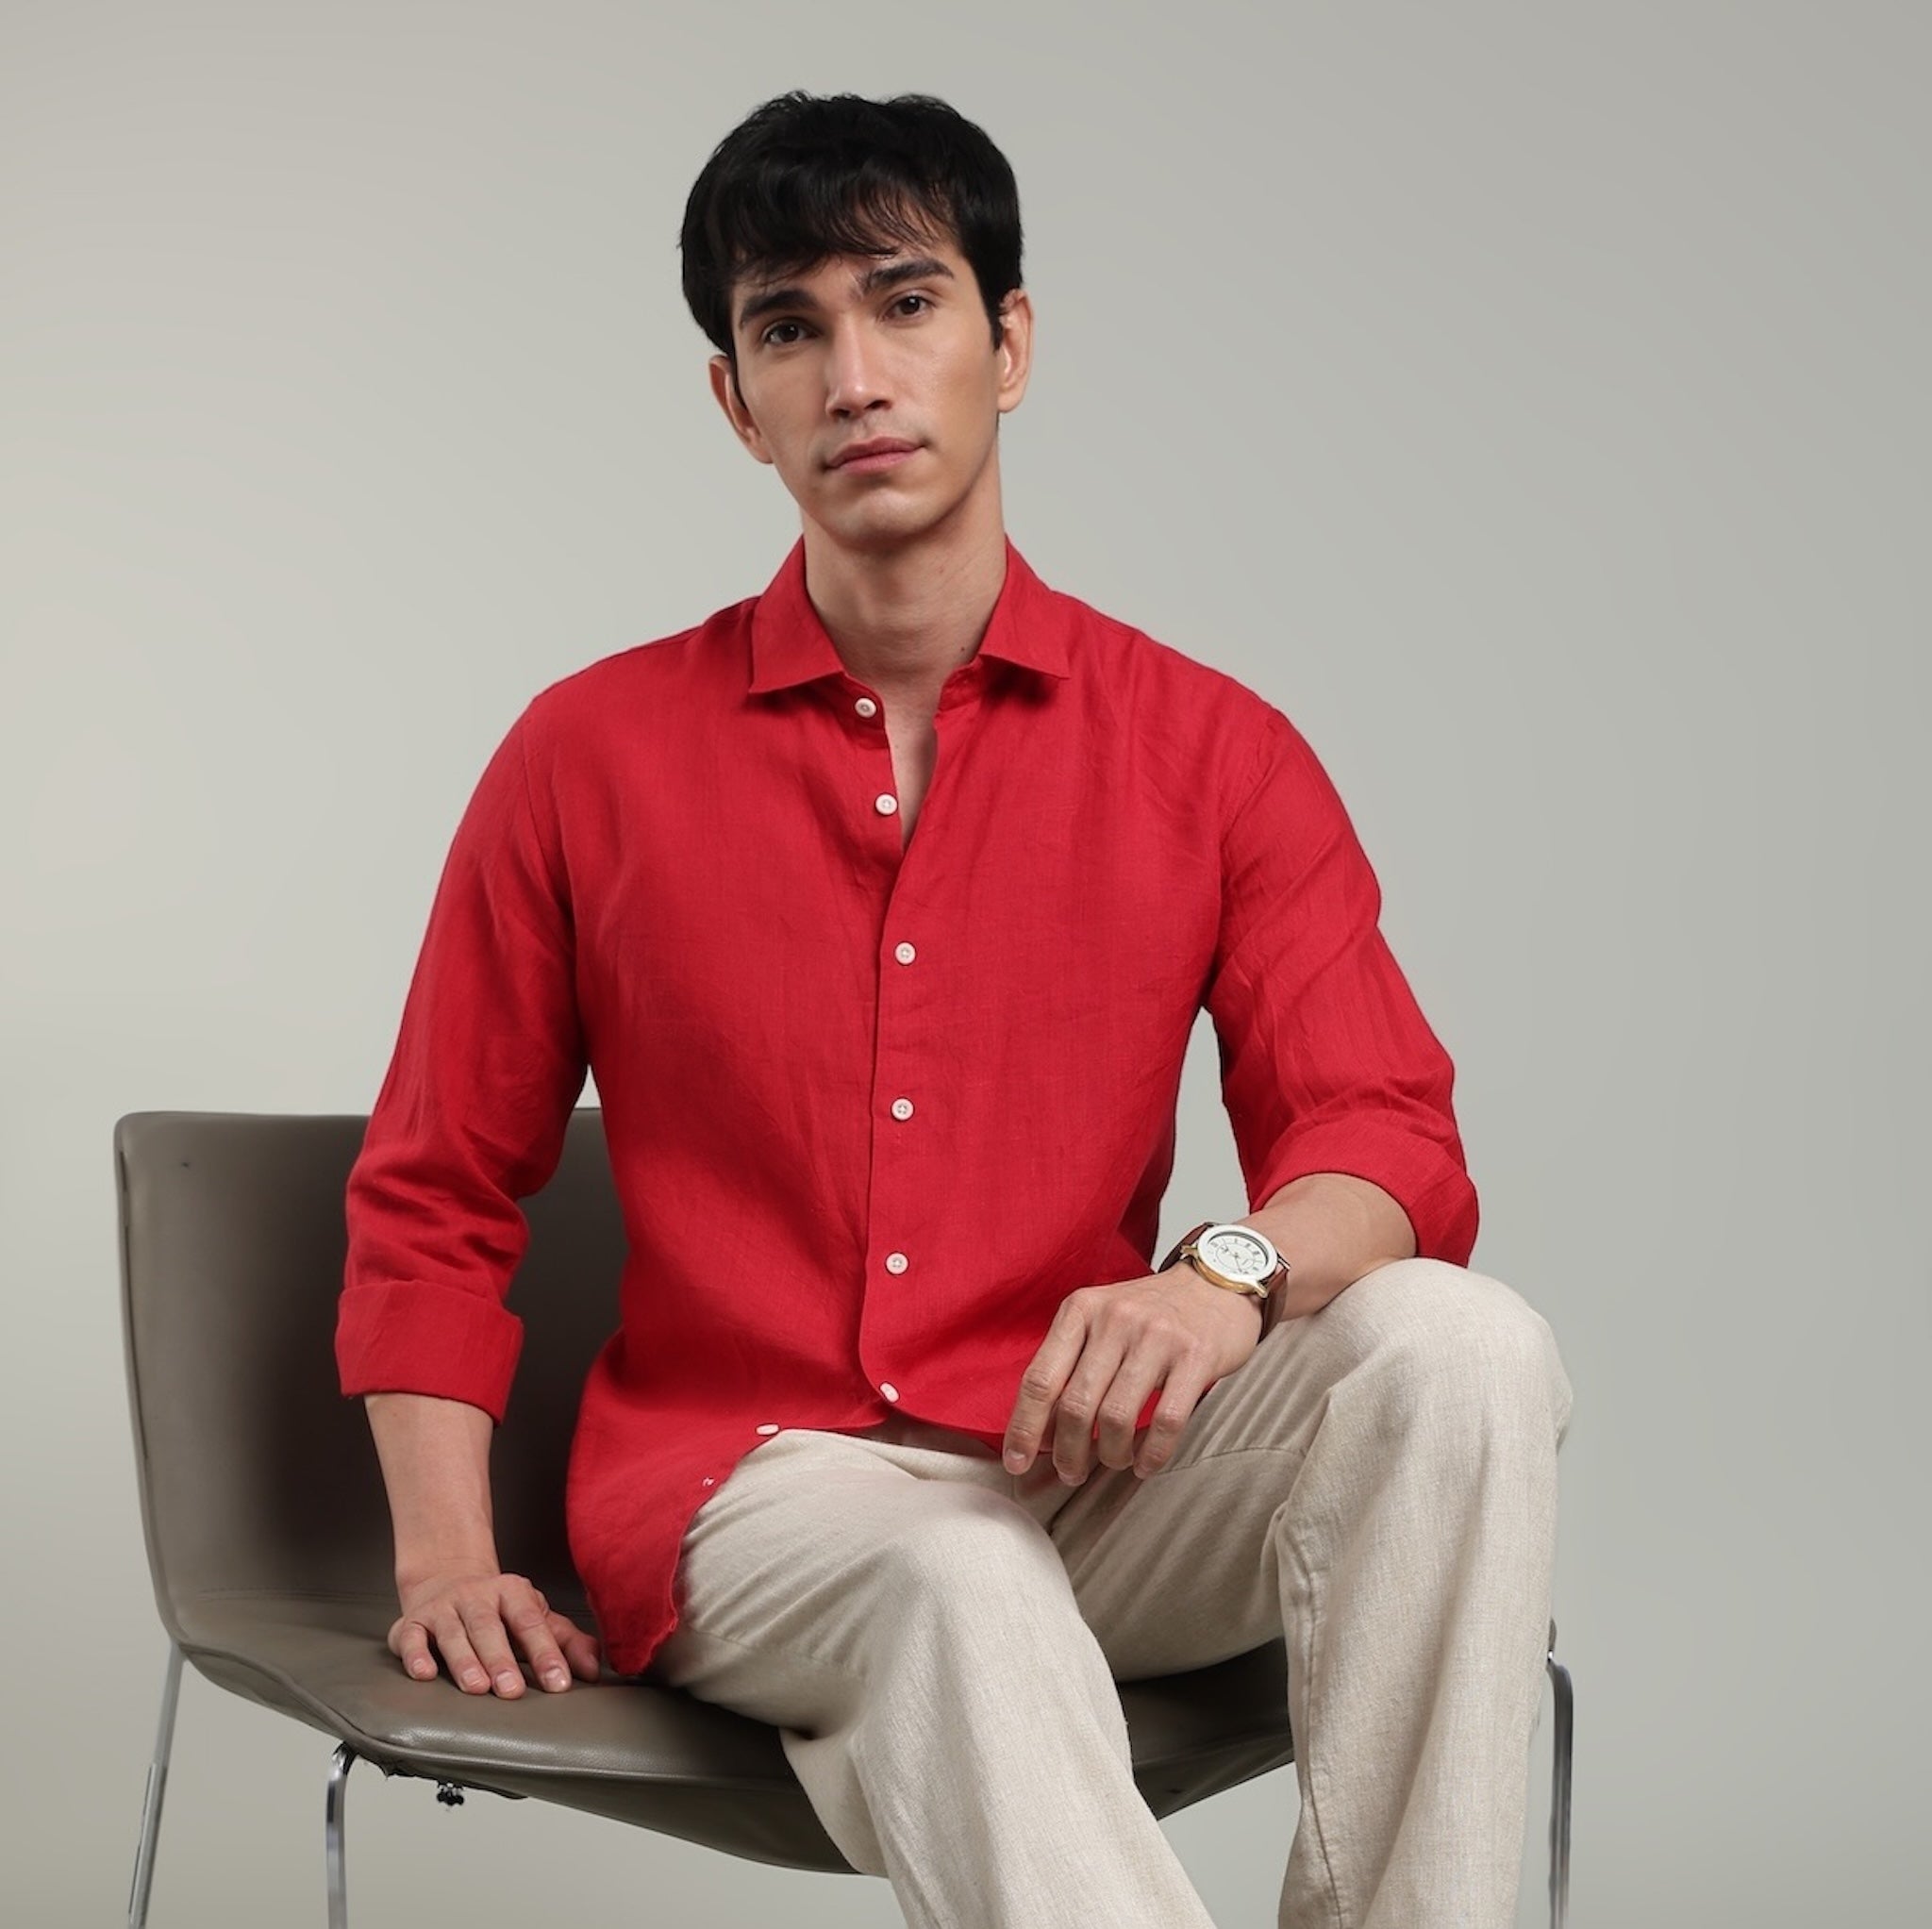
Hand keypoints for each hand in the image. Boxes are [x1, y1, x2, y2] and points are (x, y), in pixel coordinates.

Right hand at [389, 1568, 601, 1695]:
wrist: (446, 1577)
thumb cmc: (497, 1609)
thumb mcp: (533, 1617)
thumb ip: (564, 1641)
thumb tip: (594, 1669)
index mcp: (512, 1593)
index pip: (531, 1623)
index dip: (546, 1653)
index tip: (558, 1683)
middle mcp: (476, 1596)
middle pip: (489, 1627)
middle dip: (501, 1660)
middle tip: (512, 1691)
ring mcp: (443, 1608)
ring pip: (453, 1633)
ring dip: (464, 1661)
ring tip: (477, 1688)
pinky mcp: (411, 1622)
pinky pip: (411, 1637)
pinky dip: (415, 1655)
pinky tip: (425, 1674)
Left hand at [1001, 1265, 1263, 1484]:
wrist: (1215, 1284)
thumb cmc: (1150, 1314)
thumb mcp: (1100, 1320)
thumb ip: (1070, 1365)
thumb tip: (1039, 1432)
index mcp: (1081, 1310)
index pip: (1040, 1378)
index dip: (1024, 1427)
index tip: (1016, 1462)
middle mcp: (1114, 1319)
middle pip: (1075, 1405)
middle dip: (1068, 1451)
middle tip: (1072, 1472)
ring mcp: (1156, 1337)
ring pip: (1116, 1417)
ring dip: (1110, 1455)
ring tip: (1114, 1461)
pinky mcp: (1195, 1357)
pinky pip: (1167, 1420)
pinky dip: (1152, 1453)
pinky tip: (1146, 1464)